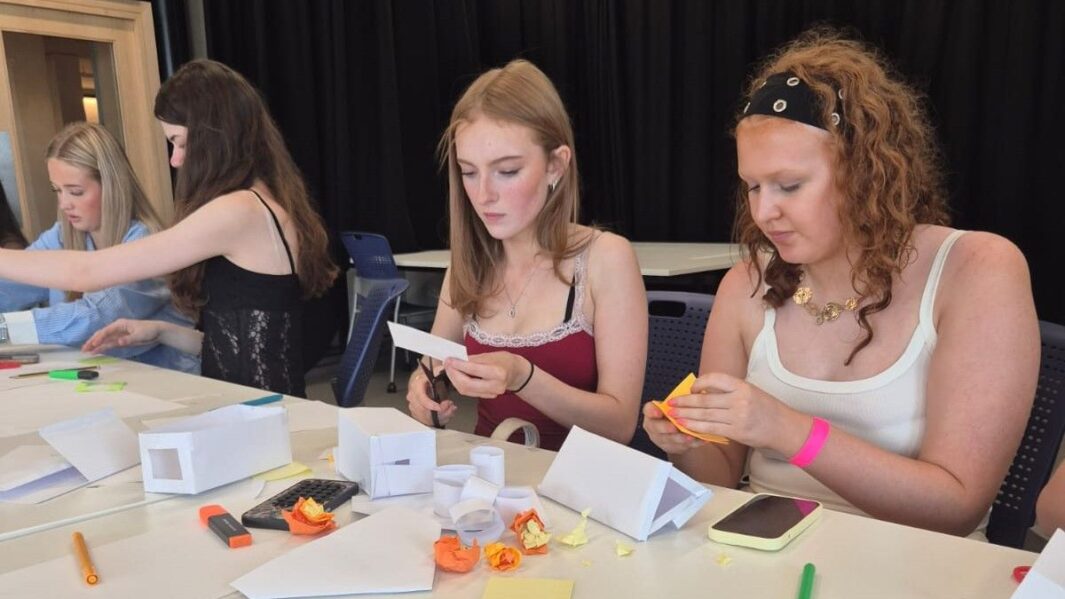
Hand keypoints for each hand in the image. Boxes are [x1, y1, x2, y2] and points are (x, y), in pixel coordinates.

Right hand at [82, 319, 160, 352]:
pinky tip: (97, 351)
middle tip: (84, 349)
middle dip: (93, 341)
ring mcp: (118, 334)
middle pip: (102, 334)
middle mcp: (117, 328)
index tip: (94, 344)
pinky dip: (103, 347)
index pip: (106, 331)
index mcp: (120, 324)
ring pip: (104, 340)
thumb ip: (128, 339)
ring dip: (96, 345)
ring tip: (87, 351)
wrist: (157, 331)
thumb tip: (118, 342)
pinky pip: (109, 343)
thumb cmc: (149, 330)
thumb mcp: (139, 335)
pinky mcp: (121, 340)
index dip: (99, 338)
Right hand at [406, 362, 456, 426]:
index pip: (421, 398)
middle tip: (450, 407)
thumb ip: (441, 371)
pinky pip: (427, 421)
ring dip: (441, 416)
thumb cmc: (430, 377)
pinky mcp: (417, 413)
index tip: (441, 407)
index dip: (432, 405)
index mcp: (416, 386)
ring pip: (426, 418)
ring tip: (450, 409)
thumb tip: (445, 369)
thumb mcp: (437, 370)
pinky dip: (439, 419)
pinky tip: (446, 413)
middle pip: (424, 411)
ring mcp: (414, 406)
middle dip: (440, 411)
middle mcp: (413, 397)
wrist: (425, 380)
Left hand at [443, 352, 528, 398]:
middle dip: (454, 374)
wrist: (516, 372)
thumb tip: (457, 360)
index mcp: (498, 372)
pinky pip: (469, 392)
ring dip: (455, 380)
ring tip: (450, 369)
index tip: (450, 360)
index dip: (459, 365)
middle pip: (467, 384)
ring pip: (466, 390)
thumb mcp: (490, 355)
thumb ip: (473, 359)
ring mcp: (492, 393)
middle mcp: (496, 386)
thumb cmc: (504, 360)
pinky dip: (460, 384)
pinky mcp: (487, 397)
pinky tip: (457, 376)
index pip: (473, 370)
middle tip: (447, 365)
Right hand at [642, 401, 703, 454]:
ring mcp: (660, 438)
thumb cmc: (677, 412)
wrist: (678, 428)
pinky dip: (691, 444)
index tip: (659, 412)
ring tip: (690, 436)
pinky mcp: (670, 448)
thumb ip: (680, 402)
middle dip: (665, 428)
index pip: (648, 410)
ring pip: (668, 440)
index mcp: (652, 412)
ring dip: (679, 439)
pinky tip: (700, 440)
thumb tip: (694, 394)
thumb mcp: (676, 404)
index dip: (652, 411)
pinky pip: (679, 447)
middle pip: (655, 427)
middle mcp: (653, 426)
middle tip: (675, 427)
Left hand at [666, 372, 807, 453]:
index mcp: (742, 386)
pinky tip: (686, 426)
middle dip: (684, 402)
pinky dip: (696, 427)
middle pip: (705, 400)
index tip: (690, 388)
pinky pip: (711, 429)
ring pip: (705, 415)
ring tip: (673, 415)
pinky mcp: (736, 432)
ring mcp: (738, 417)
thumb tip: (703, 391)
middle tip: (671, 403)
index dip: (699, 383)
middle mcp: (739, 400)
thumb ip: (729, 391)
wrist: (784, 428)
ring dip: (686, 415)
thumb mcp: (751, 391)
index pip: (715, 379)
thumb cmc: (767, 409)